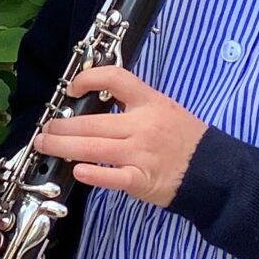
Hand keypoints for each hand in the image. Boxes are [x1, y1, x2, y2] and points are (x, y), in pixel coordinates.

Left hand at [33, 65, 208, 208]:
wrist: (214, 171)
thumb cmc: (186, 139)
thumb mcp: (164, 109)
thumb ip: (134, 105)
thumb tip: (96, 102)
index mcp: (149, 102)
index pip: (115, 78)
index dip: (88, 78)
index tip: (71, 88)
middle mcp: (142, 125)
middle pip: (91, 122)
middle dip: (61, 127)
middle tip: (44, 130)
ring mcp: (141, 153)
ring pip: (93, 148)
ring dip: (63, 147)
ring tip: (45, 146)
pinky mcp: (141, 179)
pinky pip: (112, 177)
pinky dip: (93, 174)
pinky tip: (77, 171)